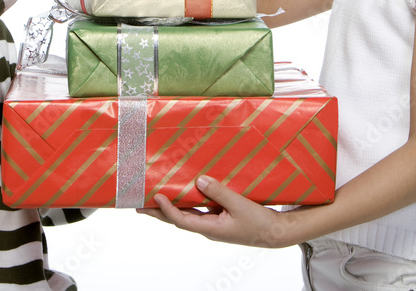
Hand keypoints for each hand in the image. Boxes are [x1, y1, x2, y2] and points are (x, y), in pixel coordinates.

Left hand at [136, 175, 295, 247]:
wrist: (276, 233)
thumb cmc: (260, 223)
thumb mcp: (240, 205)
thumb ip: (219, 193)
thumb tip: (200, 181)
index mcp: (211, 229)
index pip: (182, 219)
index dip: (167, 209)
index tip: (156, 197)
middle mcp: (208, 228)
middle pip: (177, 219)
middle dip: (158, 212)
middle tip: (139, 204)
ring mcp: (213, 224)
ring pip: (186, 215)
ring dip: (170, 207)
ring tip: (154, 198)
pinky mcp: (219, 219)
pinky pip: (198, 210)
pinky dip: (187, 202)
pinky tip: (182, 193)